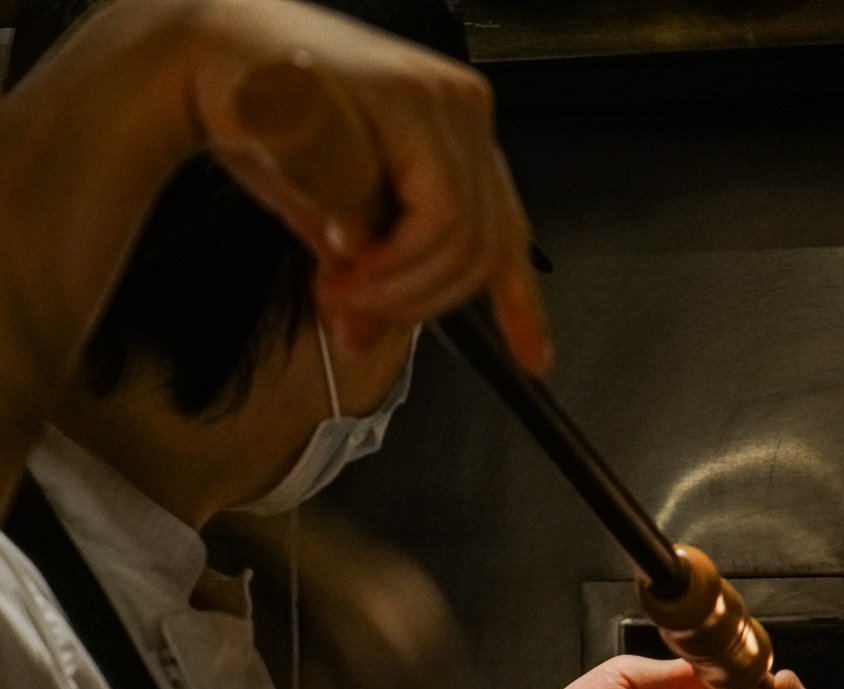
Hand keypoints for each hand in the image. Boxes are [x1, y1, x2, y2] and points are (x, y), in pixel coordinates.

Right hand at [185, 0, 549, 369]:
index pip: (507, 229)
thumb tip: (365, 340)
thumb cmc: (258, 118)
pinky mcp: (408, 96)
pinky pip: (434, 209)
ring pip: (464, 236)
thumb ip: (361, 274)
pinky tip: (345, 257)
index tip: (534, 358)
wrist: (191, 57)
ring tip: (342, 288)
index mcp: (456, 134)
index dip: (522, 304)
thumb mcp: (328, 220)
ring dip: (400, 283)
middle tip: (359, 313)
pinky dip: (391, 253)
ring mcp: (440, 97)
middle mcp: (460, 108)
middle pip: (483, 247)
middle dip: (419, 300)